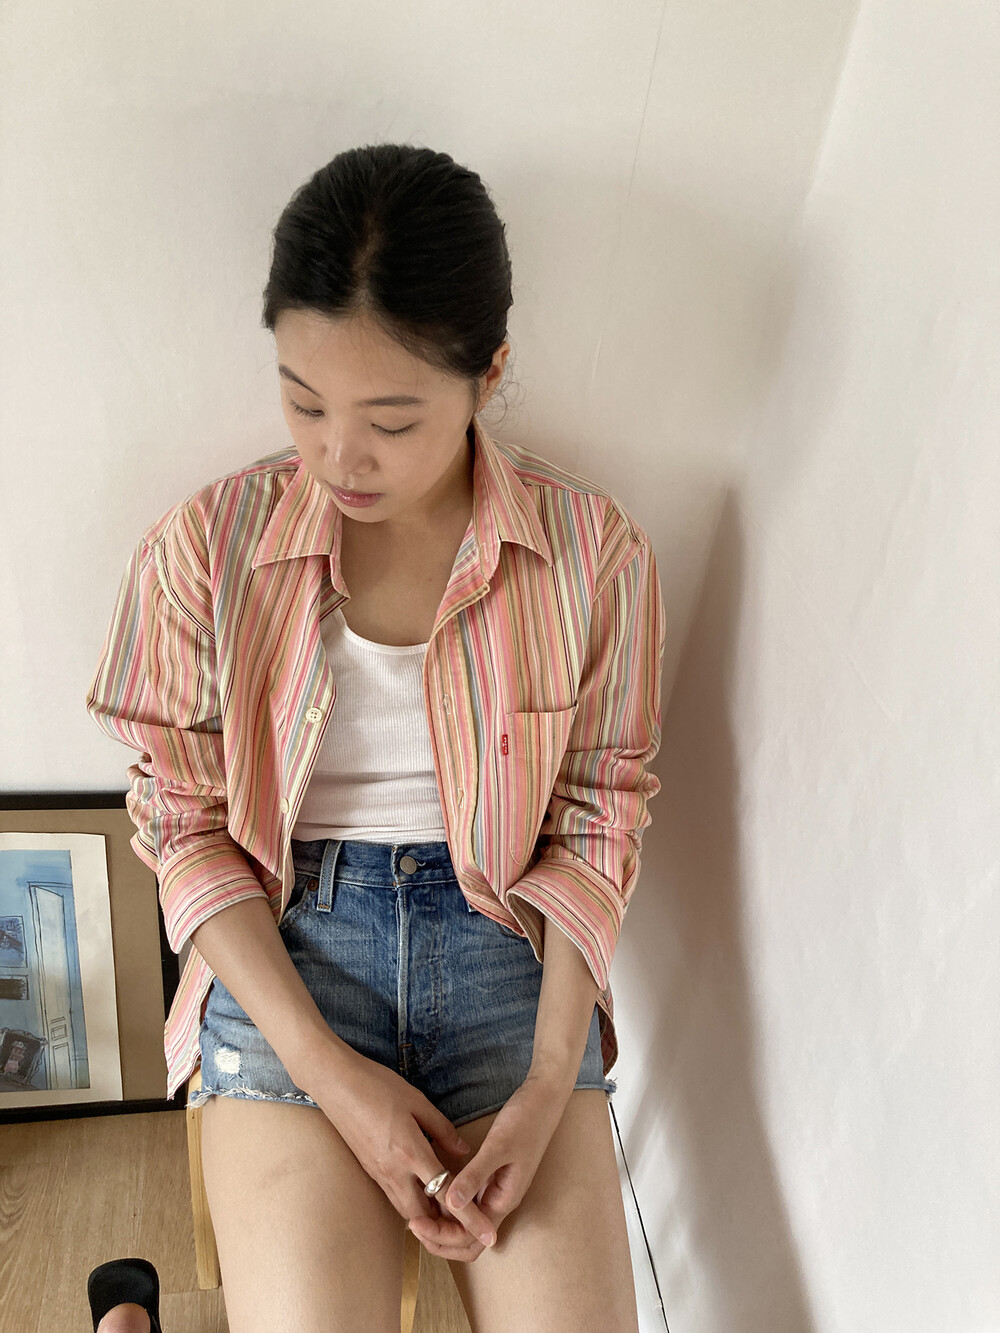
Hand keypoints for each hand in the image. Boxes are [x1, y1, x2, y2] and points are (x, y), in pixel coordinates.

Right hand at [304, 1048, 496, 1246]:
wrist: (336, 1084)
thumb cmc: (378, 1086)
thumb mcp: (417, 1102)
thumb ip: (443, 1130)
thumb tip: (464, 1152)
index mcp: (411, 1153)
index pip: (446, 1195)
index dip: (470, 1217)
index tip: (488, 1235)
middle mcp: (394, 1172)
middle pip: (423, 1218)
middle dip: (445, 1228)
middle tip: (466, 1225)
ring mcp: (378, 1173)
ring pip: (406, 1211)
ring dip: (427, 1217)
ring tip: (448, 1215)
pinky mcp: (369, 1170)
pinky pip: (394, 1197)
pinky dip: (412, 1203)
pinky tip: (422, 1193)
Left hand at [407, 1071, 570, 1261]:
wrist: (544, 1099)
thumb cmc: (526, 1120)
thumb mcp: (499, 1146)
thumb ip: (475, 1175)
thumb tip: (451, 1204)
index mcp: (503, 1200)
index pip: (471, 1239)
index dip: (442, 1238)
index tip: (416, 1223)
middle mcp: (498, 1200)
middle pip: (467, 1239)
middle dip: (439, 1238)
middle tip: (412, 1223)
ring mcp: (494, 1188)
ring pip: (465, 1220)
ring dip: (442, 1222)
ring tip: (415, 1210)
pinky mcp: (490, 1173)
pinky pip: (466, 1198)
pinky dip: (448, 1202)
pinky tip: (431, 1189)